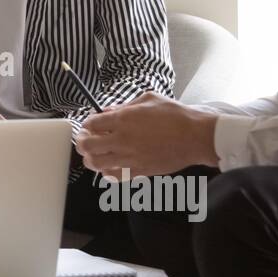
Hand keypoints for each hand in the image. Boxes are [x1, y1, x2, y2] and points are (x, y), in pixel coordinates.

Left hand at [74, 92, 218, 178]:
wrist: (195, 136)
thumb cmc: (174, 114)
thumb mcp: (148, 99)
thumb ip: (124, 106)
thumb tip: (108, 111)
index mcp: (123, 119)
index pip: (91, 124)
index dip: (86, 125)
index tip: (89, 126)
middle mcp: (122, 139)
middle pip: (88, 145)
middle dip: (82, 143)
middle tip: (85, 141)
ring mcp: (130, 158)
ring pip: (96, 164)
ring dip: (91, 159)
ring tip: (94, 155)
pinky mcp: (139, 172)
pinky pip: (113, 177)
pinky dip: (107, 173)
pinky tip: (110, 167)